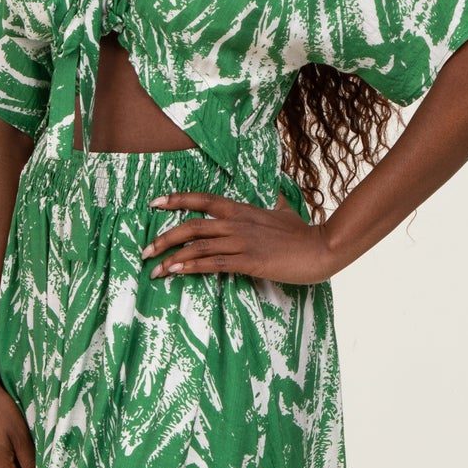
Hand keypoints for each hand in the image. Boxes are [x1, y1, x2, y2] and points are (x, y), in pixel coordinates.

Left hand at [141, 190, 334, 284]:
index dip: (177, 200)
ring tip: (155, 270)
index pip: (203, 199)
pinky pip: (213, 263)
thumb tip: (274, 196)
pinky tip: (176, 272)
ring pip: (198, 246)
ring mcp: (242, 242)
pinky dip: (192, 267)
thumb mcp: (285, 212)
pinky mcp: (249, 261)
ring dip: (172, 258)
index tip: (155, 203)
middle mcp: (237, 223)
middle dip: (164, 238)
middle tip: (146, 251)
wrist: (322, 247)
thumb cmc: (303, 233)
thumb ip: (274, 203)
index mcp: (242, 209)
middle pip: (191, 225)